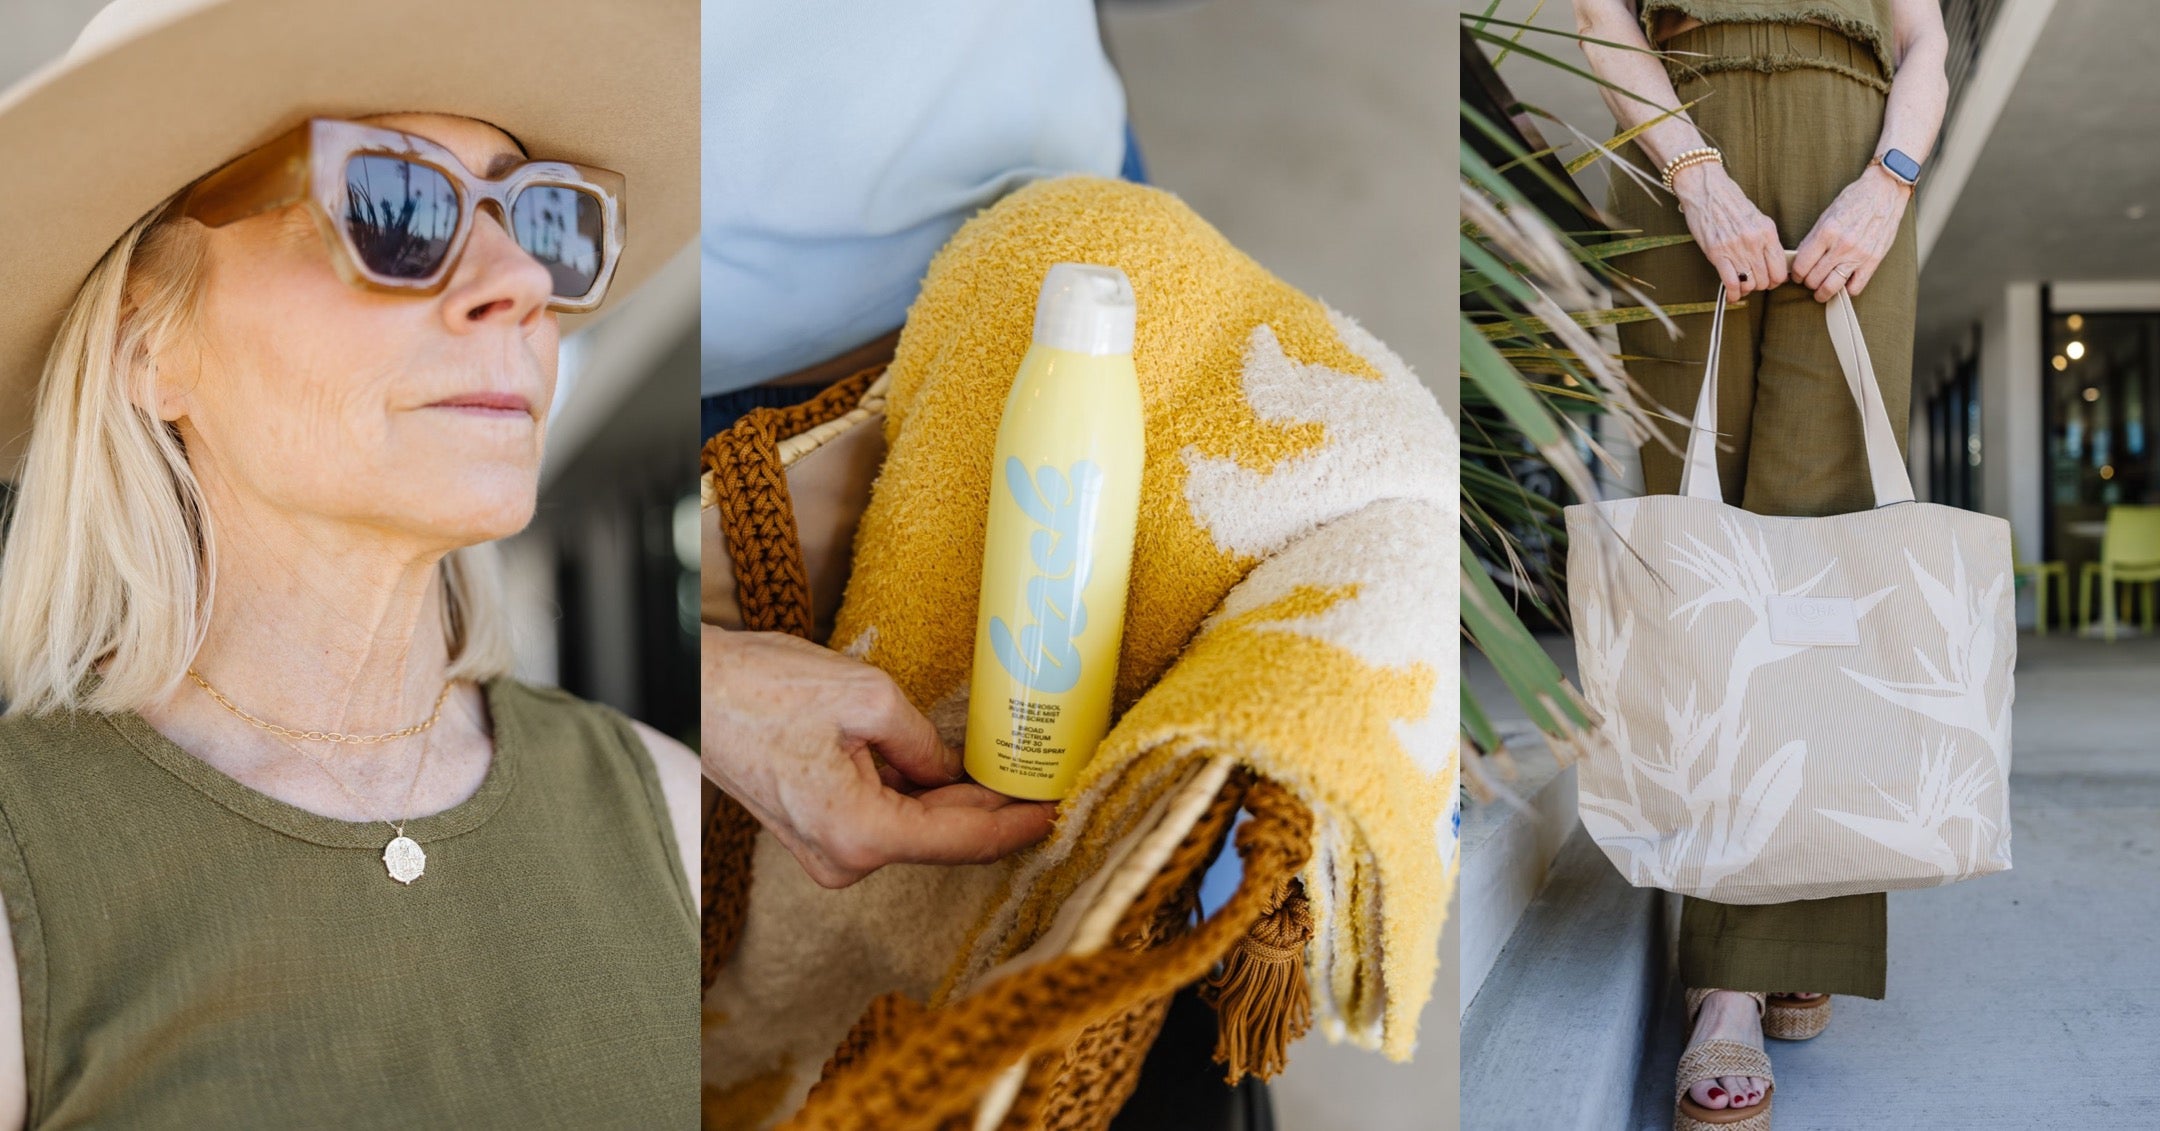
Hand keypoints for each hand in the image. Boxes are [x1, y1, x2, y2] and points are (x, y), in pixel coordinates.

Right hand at [703, 626, 1055, 887]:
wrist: (690, 690)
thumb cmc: (762, 689)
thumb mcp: (868, 698)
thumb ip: (927, 743)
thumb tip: (955, 768)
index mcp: (861, 834)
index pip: (964, 840)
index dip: (1019, 825)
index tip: (1060, 810)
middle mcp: (844, 860)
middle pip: (942, 838)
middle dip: (992, 808)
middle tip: (1044, 779)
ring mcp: (826, 853)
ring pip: (914, 828)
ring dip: (954, 799)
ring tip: (1006, 767)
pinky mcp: (816, 833)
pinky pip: (884, 819)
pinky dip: (918, 796)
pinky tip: (950, 769)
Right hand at [1674, 161, 1786, 301]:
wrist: (1706, 189)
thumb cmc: (1729, 202)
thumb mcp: (1756, 218)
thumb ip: (1765, 240)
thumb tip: (1770, 262)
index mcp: (1767, 232)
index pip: (1780, 269)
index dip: (1776, 280)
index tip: (1769, 279)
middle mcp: (1754, 242)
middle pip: (1765, 280)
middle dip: (1759, 285)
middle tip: (1753, 282)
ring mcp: (1736, 248)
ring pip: (1749, 284)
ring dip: (1745, 289)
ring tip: (1741, 284)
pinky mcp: (1717, 253)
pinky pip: (1731, 282)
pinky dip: (1732, 294)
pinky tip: (1731, 295)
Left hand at [1792, 164, 1909, 302]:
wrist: (1884, 191)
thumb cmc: (1854, 200)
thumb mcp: (1826, 215)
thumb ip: (1813, 239)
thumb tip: (1800, 260)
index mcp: (1826, 232)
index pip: (1802, 265)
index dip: (1796, 274)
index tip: (1797, 275)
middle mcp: (1842, 245)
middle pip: (1814, 279)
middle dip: (1808, 282)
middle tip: (1809, 280)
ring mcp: (1859, 254)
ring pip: (1832, 287)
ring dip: (1822, 292)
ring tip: (1821, 290)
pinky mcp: (1873, 260)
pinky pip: (1856, 287)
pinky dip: (1846, 290)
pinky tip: (1843, 283)